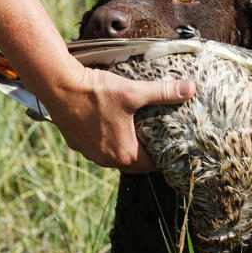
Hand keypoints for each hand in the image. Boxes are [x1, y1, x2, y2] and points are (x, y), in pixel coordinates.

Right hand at [45, 66, 195, 172]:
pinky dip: (106, 139)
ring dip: (124, 147)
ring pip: (113, 156)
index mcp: (124, 154)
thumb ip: (164, 92)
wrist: (60, 87)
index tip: (172, 147)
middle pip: (133, 163)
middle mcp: (106, 160)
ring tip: (135, 131)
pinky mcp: (76, 143)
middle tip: (157, 139)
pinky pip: (97, 147)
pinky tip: (109, 123)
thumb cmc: (98, 92)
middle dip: (145, 154)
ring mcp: (89, 153)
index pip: (152, 165)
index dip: (164, 157)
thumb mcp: (135, 92)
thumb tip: (191, 89)